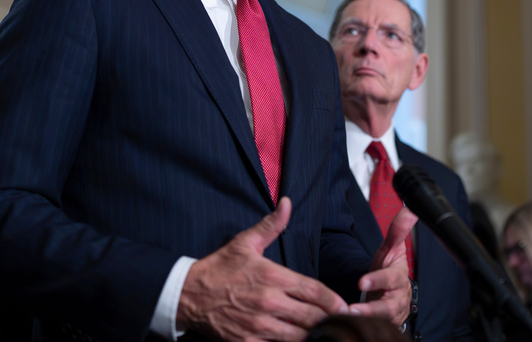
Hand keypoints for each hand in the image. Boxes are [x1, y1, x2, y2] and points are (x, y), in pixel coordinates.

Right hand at [177, 197, 349, 340]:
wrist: (188, 295)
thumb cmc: (219, 268)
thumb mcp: (245, 243)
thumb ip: (271, 225)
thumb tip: (287, 203)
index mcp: (272, 277)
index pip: (314, 291)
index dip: (333, 301)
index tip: (343, 306)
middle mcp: (268, 303)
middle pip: (311, 317)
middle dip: (326, 319)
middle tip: (336, 321)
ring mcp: (258, 326)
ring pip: (298, 336)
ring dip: (310, 335)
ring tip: (320, 332)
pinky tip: (293, 339)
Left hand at [349, 206, 416, 325]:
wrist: (392, 296)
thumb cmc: (390, 272)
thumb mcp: (391, 250)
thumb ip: (398, 231)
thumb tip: (409, 209)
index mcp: (398, 279)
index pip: (390, 279)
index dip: (377, 280)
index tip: (362, 281)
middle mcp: (397, 299)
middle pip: (387, 308)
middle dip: (371, 310)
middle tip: (352, 310)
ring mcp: (390, 316)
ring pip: (380, 321)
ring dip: (364, 321)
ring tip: (347, 318)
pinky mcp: (383, 326)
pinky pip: (372, 329)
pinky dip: (361, 327)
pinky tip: (345, 324)